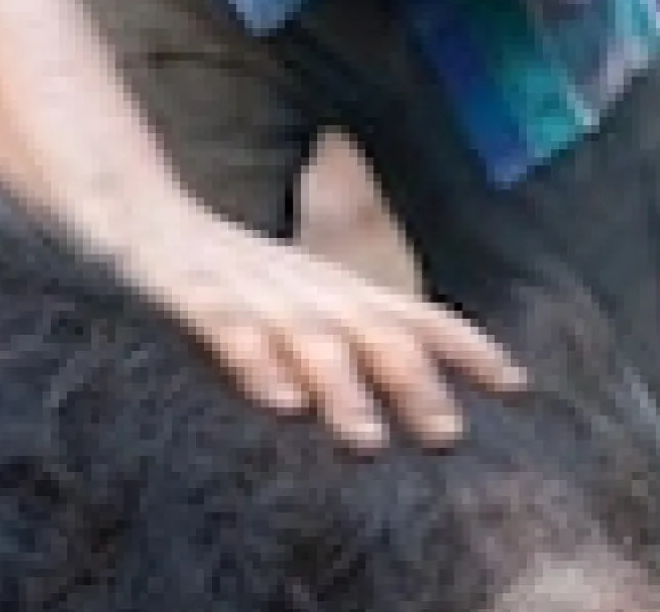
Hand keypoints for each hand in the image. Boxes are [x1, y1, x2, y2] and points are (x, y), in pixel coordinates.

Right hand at [111, 212, 527, 451]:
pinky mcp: (197, 300)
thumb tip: (427, 401)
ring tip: (366, 439)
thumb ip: (362, 344)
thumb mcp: (309, 305)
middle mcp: (310, 293)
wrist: (142, 219)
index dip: (468, 348)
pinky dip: (256, 365)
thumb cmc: (236, 280)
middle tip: (447, 436)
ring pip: (310, 341)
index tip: (517, 386)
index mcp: (342, 294)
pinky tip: (278, 401)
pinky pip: (231, 333)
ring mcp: (256, 296)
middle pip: (376, 334)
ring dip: (342, 388)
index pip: (420, 318)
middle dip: (414, 383)